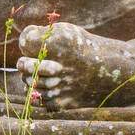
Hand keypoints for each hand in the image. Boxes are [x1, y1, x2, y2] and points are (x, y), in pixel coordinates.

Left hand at [16, 21, 134, 110]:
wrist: (111, 73)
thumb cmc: (85, 49)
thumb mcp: (67, 32)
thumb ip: (43, 34)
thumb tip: (25, 40)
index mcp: (60, 43)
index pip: (26, 42)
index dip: (26, 41)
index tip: (30, 42)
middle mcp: (59, 66)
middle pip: (23, 65)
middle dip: (24, 62)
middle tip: (27, 61)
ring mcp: (60, 86)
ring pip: (29, 83)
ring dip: (29, 78)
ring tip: (37, 75)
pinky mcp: (63, 102)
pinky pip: (38, 99)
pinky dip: (36, 93)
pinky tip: (43, 87)